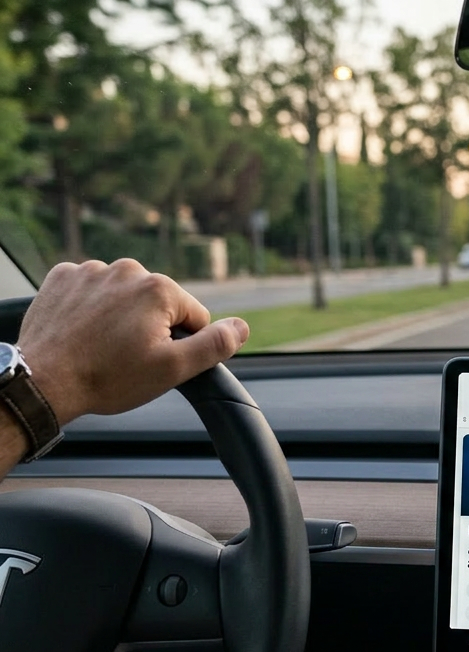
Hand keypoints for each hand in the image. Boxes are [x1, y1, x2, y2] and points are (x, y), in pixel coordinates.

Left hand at [16, 259, 248, 424]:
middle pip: (159, 304)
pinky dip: (92, 310)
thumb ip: (214, 345)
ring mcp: (90, 271)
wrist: (44, 381)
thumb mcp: (174, 369)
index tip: (156, 360)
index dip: (181, 344)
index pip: (194, 316)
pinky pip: (93, 291)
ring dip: (121, 318)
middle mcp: (126, 270)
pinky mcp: (63, 278)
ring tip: (103, 347)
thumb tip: (242, 327)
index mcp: (159, 289)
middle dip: (151, 329)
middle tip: (128, 357)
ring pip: (125, 297)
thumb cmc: (108, 378)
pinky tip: (85, 333)